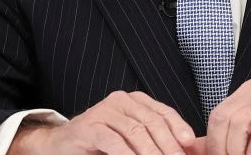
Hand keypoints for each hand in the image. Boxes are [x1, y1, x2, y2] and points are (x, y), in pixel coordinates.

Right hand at [8, 91, 196, 154]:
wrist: (61, 145)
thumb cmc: (100, 144)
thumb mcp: (131, 139)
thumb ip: (154, 140)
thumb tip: (186, 147)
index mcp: (134, 101)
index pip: (163, 112)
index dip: (179, 127)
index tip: (189, 143)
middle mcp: (120, 101)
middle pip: (152, 121)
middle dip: (168, 144)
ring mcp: (103, 112)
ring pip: (135, 131)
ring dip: (150, 152)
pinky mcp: (89, 127)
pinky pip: (113, 141)